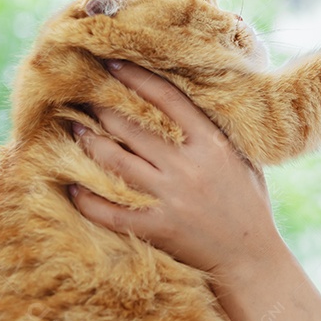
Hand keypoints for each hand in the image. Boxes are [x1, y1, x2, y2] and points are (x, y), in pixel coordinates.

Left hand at [69, 59, 281, 287]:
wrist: (250, 255)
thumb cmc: (248, 202)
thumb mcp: (242, 159)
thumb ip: (216, 133)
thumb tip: (190, 103)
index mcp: (210, 144)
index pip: (168, 99)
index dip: (137, 78)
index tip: (113, 65)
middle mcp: (187, 166)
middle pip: (133, 126)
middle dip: (102, 106)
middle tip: (81, 93)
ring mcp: (170, 198)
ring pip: (116, 162)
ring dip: (89, 142)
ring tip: (74, 128)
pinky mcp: (157, 227)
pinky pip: (110, 210)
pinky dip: (86, 198)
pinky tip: (70, 185)